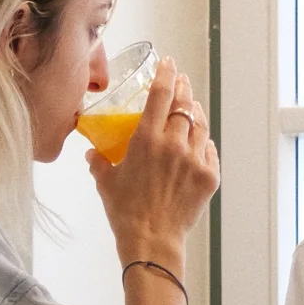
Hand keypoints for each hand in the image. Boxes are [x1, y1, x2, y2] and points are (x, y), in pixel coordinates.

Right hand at [89, 56, 218, 266]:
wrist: (152, 241)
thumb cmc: (125, 212)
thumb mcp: (105, 182)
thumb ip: (99, 161)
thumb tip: (93, 152)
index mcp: (146, 139)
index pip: (161, 94)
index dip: (166, 74)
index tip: (168, 63)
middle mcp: (174, 144)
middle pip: (184, 104)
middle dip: (183, 88)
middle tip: (181, 81)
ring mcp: (195, 160)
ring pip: (200, 125)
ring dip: (196, 112)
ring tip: (192, 106)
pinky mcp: (209, 177)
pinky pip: (210, 151)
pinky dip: (204, 142)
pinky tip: (200, 141)